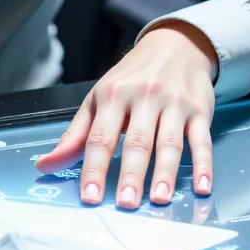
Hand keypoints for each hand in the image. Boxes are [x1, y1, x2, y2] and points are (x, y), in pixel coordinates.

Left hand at [34, 23, 216, 207]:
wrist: (175, 45)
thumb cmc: (131, 78)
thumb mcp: (99, 98)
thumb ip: (75, 135)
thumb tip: (45, 165)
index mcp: (113, 95)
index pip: (100, 138)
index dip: (94, 169)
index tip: (90, 197)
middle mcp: (144, 97)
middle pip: (137, 142)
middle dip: (132, 175)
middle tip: (127, 204)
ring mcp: (174, 104)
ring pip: (170, 142)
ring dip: (166, 173)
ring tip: (160, 200)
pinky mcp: (200, 110)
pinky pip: (202, 141)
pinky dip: (204, 165)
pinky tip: (202, 188)